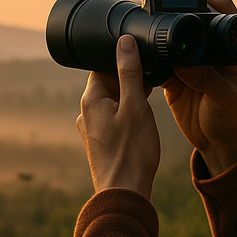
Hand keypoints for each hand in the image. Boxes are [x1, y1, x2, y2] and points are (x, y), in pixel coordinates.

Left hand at [76, 35, 160, 197]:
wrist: (124, 194)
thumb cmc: (132, 152)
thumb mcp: (136, 106)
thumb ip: (130, 72)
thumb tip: (124, 42)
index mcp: (91, 99)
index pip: (104, 65)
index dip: (126, 62)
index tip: (145, 65)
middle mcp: (86, 112)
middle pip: (109, 83)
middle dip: (130, 83)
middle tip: (151, 91)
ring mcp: (91, 129)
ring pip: (113, 103)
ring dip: (131, 101)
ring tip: (147, 112)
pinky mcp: (99, 143)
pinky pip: (113, 120)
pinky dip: (128, 117)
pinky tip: (141, 128)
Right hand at [161, 0, 236, 176]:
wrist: (216, 141)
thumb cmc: (229, 117)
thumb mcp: (223, 97)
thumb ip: (206, 79)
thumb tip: (182, 62)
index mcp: (227, 50)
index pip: (223, 12)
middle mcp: (208, 51)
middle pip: (193, 21)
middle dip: (177, 14)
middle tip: (160, 10)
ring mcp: (188, 62)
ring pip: (172, 41)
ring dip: (158, 38)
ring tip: (144, 33)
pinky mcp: (172, 77)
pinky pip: (157, 64)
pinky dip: (148, 62)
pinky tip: (139, 60)